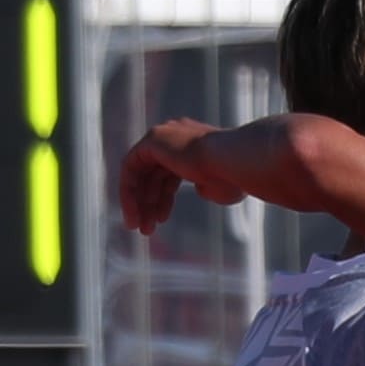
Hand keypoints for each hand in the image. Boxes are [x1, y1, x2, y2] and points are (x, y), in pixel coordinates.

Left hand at [119, 119, 247, 235]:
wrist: (235, 160)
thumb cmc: (235, 177)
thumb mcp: (221, 187)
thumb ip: (208, 186)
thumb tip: (200, 188)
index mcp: (194, 146)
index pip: (169, 173)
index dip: (164, 198)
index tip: (162, 220)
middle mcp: (176, 136)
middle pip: (153, 174)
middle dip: (148, 203)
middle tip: (147, 229)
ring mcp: (164, 135)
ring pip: (140, 173)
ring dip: (138, 202)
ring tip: (142, 228)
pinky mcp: (153, 140)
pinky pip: (130, 167)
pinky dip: (129, 191)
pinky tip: (134, 213)